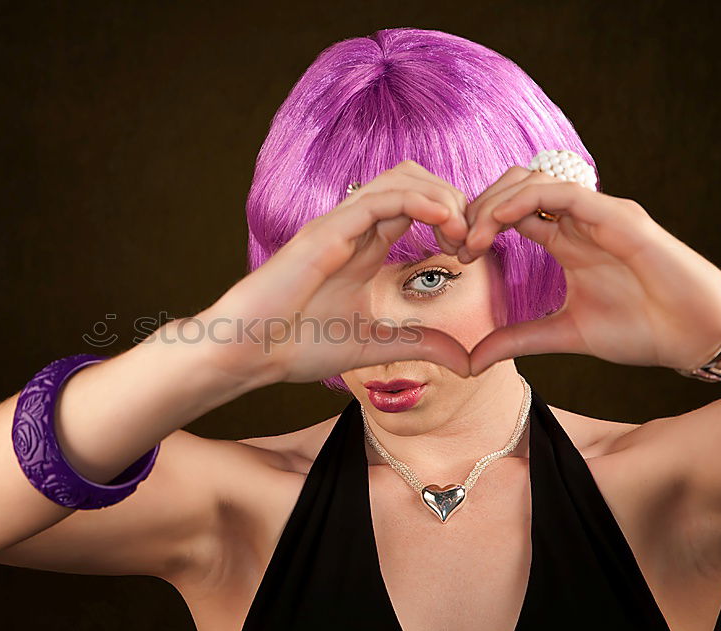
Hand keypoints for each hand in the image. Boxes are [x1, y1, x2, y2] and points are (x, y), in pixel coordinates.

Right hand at [196, 160, 473, 384]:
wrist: (248, 351)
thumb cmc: (295, 346)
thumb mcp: (375, 346)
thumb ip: (419, 345)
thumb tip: (467, 361)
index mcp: (364, 248)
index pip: (418, 207)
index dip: (453, 220)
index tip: (471, 255)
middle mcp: (354, 228)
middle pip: (415, 181)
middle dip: (454, 201)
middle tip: (472, 241)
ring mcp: (340, 225)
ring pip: (401, 179)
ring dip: (441, 196)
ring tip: (461, 231)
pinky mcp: (327, 231)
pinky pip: (380, 198)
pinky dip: (419, 200)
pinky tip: (443, 221)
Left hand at [459, 166, 720, 375]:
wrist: (694, 334)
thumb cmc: (641, 328)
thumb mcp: (562, 334)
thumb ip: (516, 340)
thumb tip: (471, 361)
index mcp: (565, 239)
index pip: (511, 213)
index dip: (478, 225)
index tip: (457, 254)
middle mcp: (578, 220)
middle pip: (515, 187)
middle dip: (478, 208)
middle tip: (459, 243)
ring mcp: (597, 213)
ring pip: (533, 180)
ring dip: (495, 202)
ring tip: (474, 237)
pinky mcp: (617, 215)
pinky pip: (562, 191)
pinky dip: (525, 199)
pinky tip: (499, 221)